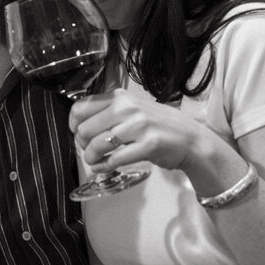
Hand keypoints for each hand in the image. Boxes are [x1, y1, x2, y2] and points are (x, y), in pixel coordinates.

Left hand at [69, 90, 204, 172]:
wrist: (191, 139)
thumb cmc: (158, 125)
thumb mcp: (133, 108)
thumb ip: (109, 111)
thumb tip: (79, 124)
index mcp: (120, 97)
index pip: (80, 107)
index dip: (73, 124)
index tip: (77, 132)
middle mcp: (127, 108)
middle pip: (85, 129)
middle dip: (82, 144)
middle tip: (88, 150)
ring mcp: (138, 126)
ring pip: (97, 144)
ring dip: (91, 157)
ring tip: (95, 161)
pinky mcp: (147, 145)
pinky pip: (114, 159)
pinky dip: (103, 166)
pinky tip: (103, 167)